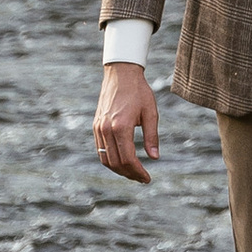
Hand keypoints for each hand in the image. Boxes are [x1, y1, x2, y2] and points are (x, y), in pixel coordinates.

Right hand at [94, 62, 159, 183]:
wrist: (120, 73)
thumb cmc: (139, 91)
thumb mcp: (151, 113)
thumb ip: (152, 137)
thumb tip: (154, 158)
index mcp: (121, 127)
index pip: (128, 159)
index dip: (138, 172)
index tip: (147, 178)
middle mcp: (106, 129)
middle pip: (116, 162)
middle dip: (129, 174)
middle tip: (142, 178)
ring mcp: (99, 128)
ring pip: (105, 159)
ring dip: (119, 169)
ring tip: (133, 173)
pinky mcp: (96, 125)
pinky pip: (100, 149)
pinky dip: (110, 159)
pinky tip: (121, 161)